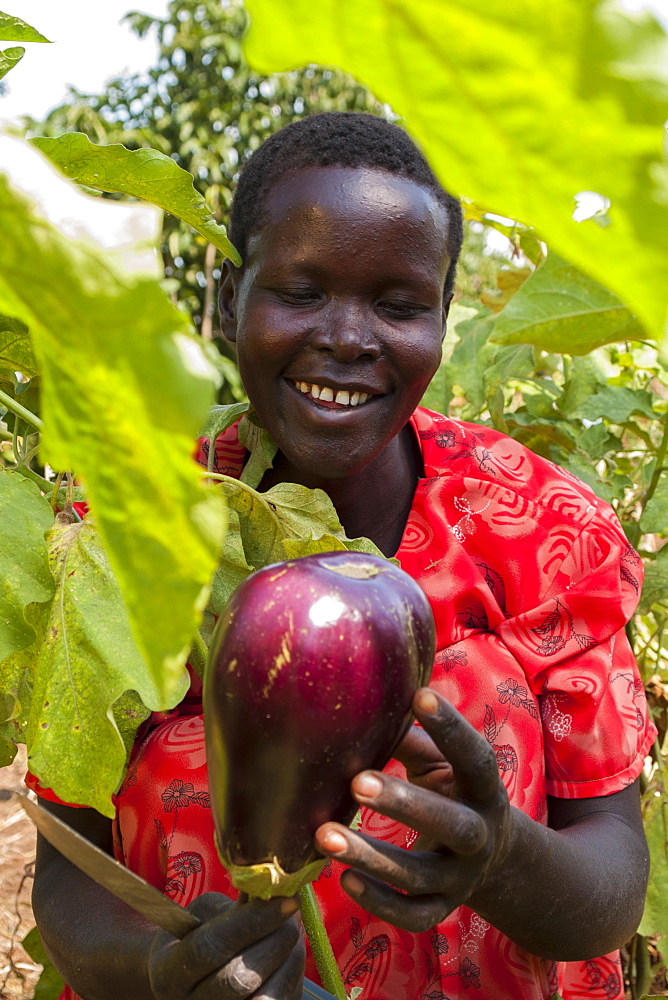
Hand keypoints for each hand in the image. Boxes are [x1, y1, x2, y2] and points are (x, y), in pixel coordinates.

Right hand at [148, 892, 304, 998]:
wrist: (185, 982)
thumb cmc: (193, 938)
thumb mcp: (198, 916)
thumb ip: (228, 909)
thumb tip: (270, 896)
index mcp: (168, 973)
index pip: (209, 947)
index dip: (251, 921)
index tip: (285, 898)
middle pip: (239, 980)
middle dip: (275, 940)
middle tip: (292, 910)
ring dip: (289, 958)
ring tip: (292, 929)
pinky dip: (292, 975)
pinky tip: (290, 953)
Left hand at [314, 688, 510, 931]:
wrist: (494, 860)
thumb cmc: (453, 793)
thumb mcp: (440, 767)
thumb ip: (409, 741)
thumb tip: (364, 708)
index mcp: (485, 790)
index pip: (475, 758)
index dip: (452, 728)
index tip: (420, 696)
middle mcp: (481, 836)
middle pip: (452, 824)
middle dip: (404, 805)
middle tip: (357, 783)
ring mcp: (462, 878)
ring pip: (419, 875)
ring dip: (372, 857)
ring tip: (324, 835)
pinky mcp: (443, 908)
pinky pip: (414, 915)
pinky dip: (380, 902)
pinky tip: (344, 879)